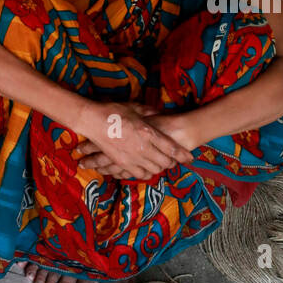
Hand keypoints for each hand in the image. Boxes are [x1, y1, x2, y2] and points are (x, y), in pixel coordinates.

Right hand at [72, 101, 191, 179]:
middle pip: (165, 161)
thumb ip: (149, 112)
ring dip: (159, 168)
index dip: (182, 154)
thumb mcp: (133, 108)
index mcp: (147, 132)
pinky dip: (146, 173)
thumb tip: (159, 113)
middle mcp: (143, 147)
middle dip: (172, 162)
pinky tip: (146, 169)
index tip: (190, 158)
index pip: (171, 147)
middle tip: (173, 160)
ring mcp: (132, 157)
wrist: (91, 121)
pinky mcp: (122, 164)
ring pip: (154, 170)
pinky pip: (139, 174)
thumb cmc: (112, 111)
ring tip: (160, 164)